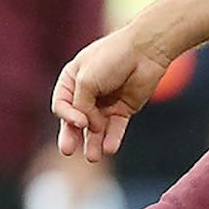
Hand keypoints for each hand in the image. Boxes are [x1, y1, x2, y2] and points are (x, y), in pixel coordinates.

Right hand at [51, 24, 176, 162]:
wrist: (146, 51)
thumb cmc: (112, 58)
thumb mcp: (86, 80)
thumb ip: (81, 105)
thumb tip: (88, 126)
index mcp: (72, 80)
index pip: (62, 105)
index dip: (67, 117)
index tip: (80, 122)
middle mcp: (87, 92)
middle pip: (76, 120)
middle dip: (72, 136)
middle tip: (68, 151)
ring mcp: (105, 102)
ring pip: (96, 128)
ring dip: (93, 143)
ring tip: (93, 157)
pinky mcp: (124, 109)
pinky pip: (115, 128)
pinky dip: (112, 138)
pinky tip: (110, 148)